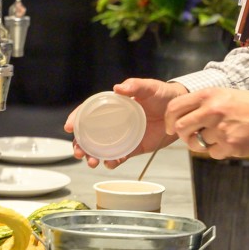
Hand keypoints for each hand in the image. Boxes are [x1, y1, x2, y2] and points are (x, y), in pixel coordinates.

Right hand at [63, 78, 186, 168]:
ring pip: (100, 148)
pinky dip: (111, 162)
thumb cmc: (163, 94)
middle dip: (80, 144)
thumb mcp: (149, 87)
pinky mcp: (133, 148)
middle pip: (89, 134)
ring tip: (92, 162)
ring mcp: (122, 136)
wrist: (180, 111)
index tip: (68, 127)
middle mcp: (114, 122)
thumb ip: (135, 86)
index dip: (76, 118)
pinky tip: (109, 164)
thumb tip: (118, 87)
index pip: (89, 111)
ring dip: (92, 156)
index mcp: (113, 105)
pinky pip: (118, 157)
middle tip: (79, 152)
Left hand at [166, 87, 248, 159]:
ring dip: (202, 143)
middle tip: (191, 136)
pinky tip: (229, 141)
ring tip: (216, 137)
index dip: (168, 120)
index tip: (170, 127)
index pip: (174, 107)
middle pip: (180, 128)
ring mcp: (220, 129)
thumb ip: (199, 104)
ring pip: (196, 143)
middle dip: (183, 135)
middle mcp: (211, 111)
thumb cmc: (244, 104)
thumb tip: (178, 120)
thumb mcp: (220, 94)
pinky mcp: (229, 145)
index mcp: (207, 95)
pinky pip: (212, 153)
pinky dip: (218, 150)